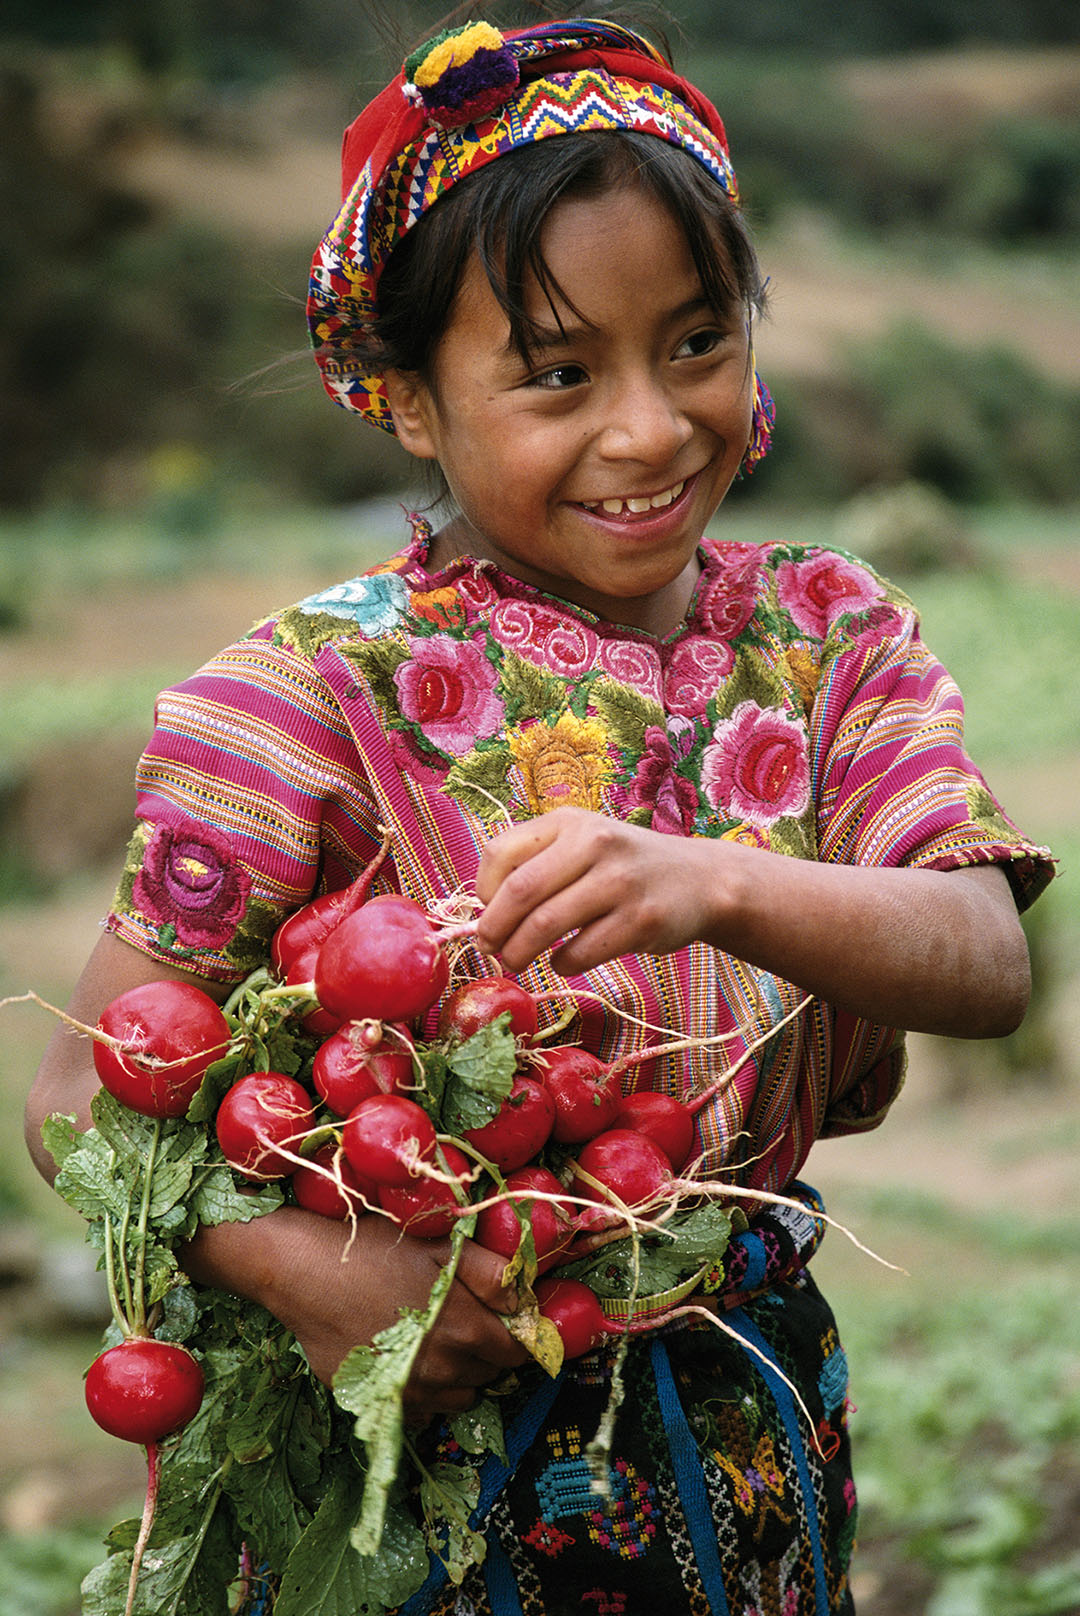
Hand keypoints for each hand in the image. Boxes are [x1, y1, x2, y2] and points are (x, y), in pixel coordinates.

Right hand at [185, 1207, 529, 1423]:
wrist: (302, 1269)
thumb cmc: (375, 1246)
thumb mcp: (442, 1244)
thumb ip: (494, 1273)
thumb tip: (531, 1297)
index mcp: (467, 1330)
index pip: (519, 1351)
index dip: (519, 1332)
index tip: (506, 1317)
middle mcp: (443, 1370)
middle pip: (491, 1374)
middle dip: (487, 1349)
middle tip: (464, 1314)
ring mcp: (409, 1391)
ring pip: (459, 1395)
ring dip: (458, 1372)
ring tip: (434, 1333)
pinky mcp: (377, 1400)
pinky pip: (421, 1410)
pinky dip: (424, 1390)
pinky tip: (407, 1355)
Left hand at [475, 807, 730, 974]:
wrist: (699, 880)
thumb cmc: (624, 866)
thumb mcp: (583, 843)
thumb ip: (538, 862)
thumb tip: (483, 909)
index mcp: (571, 822)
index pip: (501, 852)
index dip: (483, 890)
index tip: (486, 911)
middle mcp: (596, 843)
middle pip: (519, 892)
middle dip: (493, 928)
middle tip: (487, 948)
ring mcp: (621, 882)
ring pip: (545, 926)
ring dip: (518, 953)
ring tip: (515, 961)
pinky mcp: (641, 921)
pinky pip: (580, 952)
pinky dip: (560, 964)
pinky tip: (563, 961)